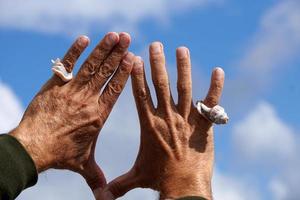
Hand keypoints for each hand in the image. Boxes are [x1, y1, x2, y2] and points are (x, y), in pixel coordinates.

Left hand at [9, 32, 134, 194]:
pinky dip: (74, 51)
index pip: (115, 89)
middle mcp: (87, 100)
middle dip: (118, 54)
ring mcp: (71, 91)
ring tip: (113, 35)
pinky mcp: (55, 86)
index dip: (124, 73)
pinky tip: (83, 39)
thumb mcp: (83, 165)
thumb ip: (98, 177)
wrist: (33, 148)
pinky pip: (67, 65)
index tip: (132, 58)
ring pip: (91, 66)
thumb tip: (106, 199)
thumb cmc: (61, 155)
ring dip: (102, 49)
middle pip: (106, 73)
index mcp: (98, 114)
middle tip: (128, 38)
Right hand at [104, 42, 224, 198]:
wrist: (185, 187)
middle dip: (157, 63)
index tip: (135, 59)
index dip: (137, 76)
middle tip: (155, 45)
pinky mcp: (204, 124)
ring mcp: (187, 120)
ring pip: (185, 88)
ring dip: (183, 67)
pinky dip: (215, 86)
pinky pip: (211, 102)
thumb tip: (99, 198)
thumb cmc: (159, 180)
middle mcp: (167, 118)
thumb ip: (117, 183)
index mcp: (149, 125)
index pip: (140, 95)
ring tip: (181, 49)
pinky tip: (219, 71)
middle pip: (161, 85)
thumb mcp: (136, 177)